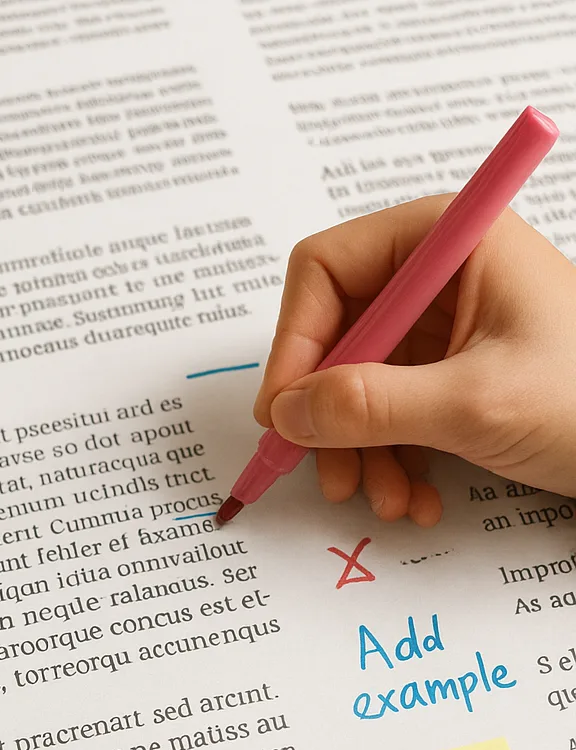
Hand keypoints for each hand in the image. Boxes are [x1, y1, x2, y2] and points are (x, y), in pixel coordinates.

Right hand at [254, 195, 575, 525]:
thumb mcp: (476, 403)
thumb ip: (371, 405)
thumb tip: (286, 413)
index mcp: (445, 242)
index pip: (325, 271)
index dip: (294, 341)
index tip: (284, 411)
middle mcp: (435, 277)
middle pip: (334, 337)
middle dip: (330, 415)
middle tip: (327, 470)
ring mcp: (441, 327)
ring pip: (354, 384)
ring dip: (358, 450)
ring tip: (386, 498)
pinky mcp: (447, 373)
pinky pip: (386, 411)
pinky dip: (389, 458)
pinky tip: (414, 496)